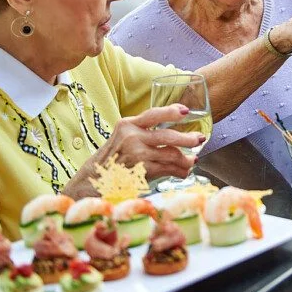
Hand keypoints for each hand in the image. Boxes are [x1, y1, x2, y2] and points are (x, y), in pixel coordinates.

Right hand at [63, 104, 205, 197]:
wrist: (92, 181)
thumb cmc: (112, 159)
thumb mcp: (122, 138)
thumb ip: (143, 132)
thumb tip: (175, 134)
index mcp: (127, 125)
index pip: (153, 114)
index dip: (171, 112)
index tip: (186, 111)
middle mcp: (131, 138)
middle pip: (167, 136)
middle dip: (187, 139)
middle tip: (199, 139)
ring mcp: (137, 155)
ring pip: (171, 155)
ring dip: (185, 159)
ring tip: (192, 160)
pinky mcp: (141, 172)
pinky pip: (167, 169)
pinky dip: (179, 171)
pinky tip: (183, 171)